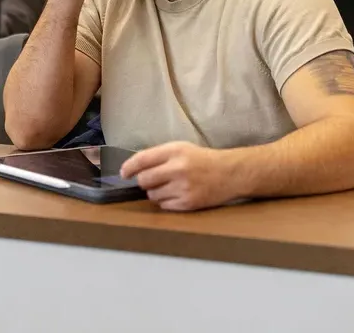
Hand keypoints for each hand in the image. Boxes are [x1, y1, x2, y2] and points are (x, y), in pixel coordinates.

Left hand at [121, 141, 238, 211]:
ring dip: (155, 192)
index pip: (142, 159)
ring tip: (169, 186)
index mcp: (174, 151)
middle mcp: (177, 169)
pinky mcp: (187, 203)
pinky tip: (177, 194)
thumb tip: (134, 168)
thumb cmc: (203, 159)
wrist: (229, 173)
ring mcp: (182, 187)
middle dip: (144, 181)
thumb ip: (159, 156)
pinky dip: (166, 201)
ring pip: (152, 195)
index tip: (124, 173)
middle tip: (152, 180)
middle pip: (144, 180)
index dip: (129, 167)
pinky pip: (164, 205)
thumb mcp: (181, 148)